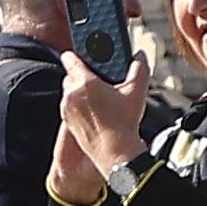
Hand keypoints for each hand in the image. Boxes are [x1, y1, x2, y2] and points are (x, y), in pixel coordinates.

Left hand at [55, 50, 151, 184]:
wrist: (115, 152)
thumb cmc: (124, 122)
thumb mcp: (137, 91)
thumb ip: (139, 68)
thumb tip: (140, 55)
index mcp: (84, 82)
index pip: (70, 59)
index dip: (75, 54)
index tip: (79, 52)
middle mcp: (71, 95)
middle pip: (70, 76)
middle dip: (81, 75)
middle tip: (97, 77)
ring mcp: (67, 110)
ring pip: (69, 93)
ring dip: (79, 91)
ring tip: (99, 95)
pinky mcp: (68, 123)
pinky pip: (69, 108)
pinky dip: (78, 106)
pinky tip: (95, 110)